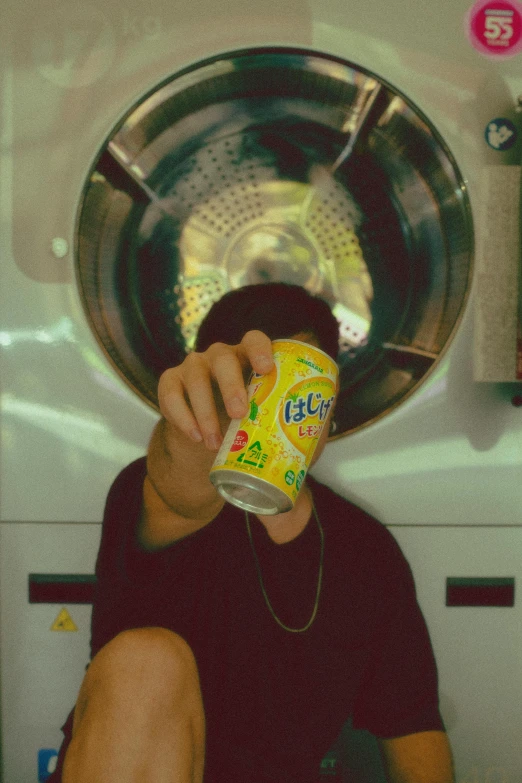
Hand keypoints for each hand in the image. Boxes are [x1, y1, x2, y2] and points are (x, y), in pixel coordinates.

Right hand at [158, 330, 273, 451]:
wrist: (207, 435)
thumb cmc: (244, 421)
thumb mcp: (264, 417)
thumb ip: (284, 422)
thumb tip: (312, 445)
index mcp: (247, 357)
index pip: (254, 340)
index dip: (260, 350)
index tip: (266, 369)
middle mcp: (219, 356)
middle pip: (223, 359)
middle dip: (231, 386)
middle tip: (239, 413)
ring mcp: (193, 366)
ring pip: (196, 378)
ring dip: (206, 413)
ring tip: (214, 443)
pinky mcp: (170, 381)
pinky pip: (171, 394)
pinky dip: (183, 417)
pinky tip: (196, 437)